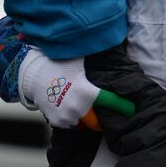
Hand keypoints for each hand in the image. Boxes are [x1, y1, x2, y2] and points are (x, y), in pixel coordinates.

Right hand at [18, 49, 134, 130]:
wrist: (34, 75)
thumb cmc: (58, 64)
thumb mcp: (78, 60)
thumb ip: (94, 57)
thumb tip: (108, 42)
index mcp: (87, 92)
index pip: (110, 101)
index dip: (123, 106)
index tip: (132, 109)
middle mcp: (79, 107)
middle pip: (96, 120)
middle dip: (98, 116)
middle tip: (94, 108)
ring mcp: (67, 116)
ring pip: (82, 122)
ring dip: (82, 116)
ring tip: (73, 102)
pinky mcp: (58, 122)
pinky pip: (70, 124)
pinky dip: (70, 118)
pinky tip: (64, 105)